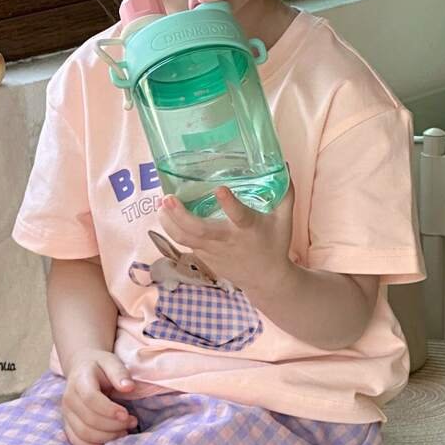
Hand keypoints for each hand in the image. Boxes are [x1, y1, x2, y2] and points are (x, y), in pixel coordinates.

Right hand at [62, 348, 137, 444]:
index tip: (126, 414)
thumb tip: (129, 387)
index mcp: (80, 381)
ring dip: (107, 437)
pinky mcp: (67, 424)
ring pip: (84, 433)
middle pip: (89, 419)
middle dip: (114, 425)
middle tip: (132, 422)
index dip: (109, 410)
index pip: (91, 399)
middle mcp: (69, 398)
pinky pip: (76, 441)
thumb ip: (120, 373)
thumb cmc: (99, 366)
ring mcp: (66, 413)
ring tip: (124, 431)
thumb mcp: (111, 362)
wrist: (81, 368)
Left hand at [156, 175, 295, 295]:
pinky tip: (165, 213)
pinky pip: (184, 243)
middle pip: (199, 230)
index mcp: (248, 228)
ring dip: (168, 222)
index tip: (220, 189)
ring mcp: (213, 251)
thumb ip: (284, 192)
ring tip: (160, 205)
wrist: (265, 280)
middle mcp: (227, 240)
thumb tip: (283, 164)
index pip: (239, 216)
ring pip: (184, 238)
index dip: (229, 203)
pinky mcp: (204, 257)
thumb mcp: (284, 220)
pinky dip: (172, 228)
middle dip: (180, 215)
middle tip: (167, 198)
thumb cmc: (275, 245)